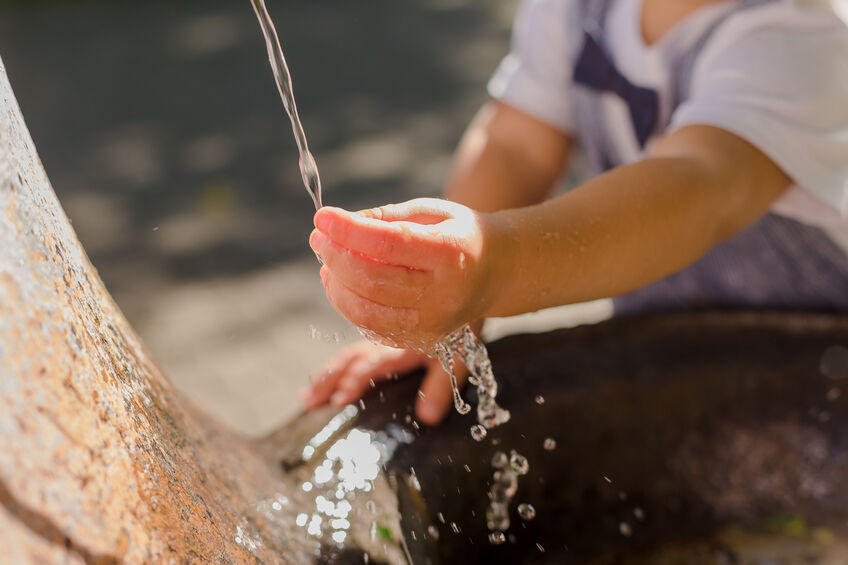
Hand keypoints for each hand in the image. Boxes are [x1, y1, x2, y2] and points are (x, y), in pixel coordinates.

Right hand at [301, 340, 468, 424]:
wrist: (461, 293)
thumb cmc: (461, 329)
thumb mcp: (457, 359)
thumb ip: (440, 387)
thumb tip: (427, 417)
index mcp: (403, 346)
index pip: (376, 361)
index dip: (359, 378)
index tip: (342, 396)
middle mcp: (387, 341)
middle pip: (352, 359)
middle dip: (331, 380)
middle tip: (311, 401)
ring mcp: (380, 339)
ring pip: (348, 356)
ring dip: (327, 375)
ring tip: (307, 397)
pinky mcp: (379, 337)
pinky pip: (353, 351)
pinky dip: (337, 366)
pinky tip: (325, 379)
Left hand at [309, 198, 505, 350]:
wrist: (497, 273)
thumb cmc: (459, 235)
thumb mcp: (431, 212)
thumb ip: (387, 217)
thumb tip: (340, 225)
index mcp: (450, 253)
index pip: (388, 244)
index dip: (348, 231)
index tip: (322, 217)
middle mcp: (443, 294)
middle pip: (372, 280)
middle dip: (335, 256)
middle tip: (319, 237)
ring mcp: (432, 322)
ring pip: (365, 311)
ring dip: (335, 284)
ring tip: (328, 260)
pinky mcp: (422, 340)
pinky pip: (372, 327)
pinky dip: (348, 304)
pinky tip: (342, 283)